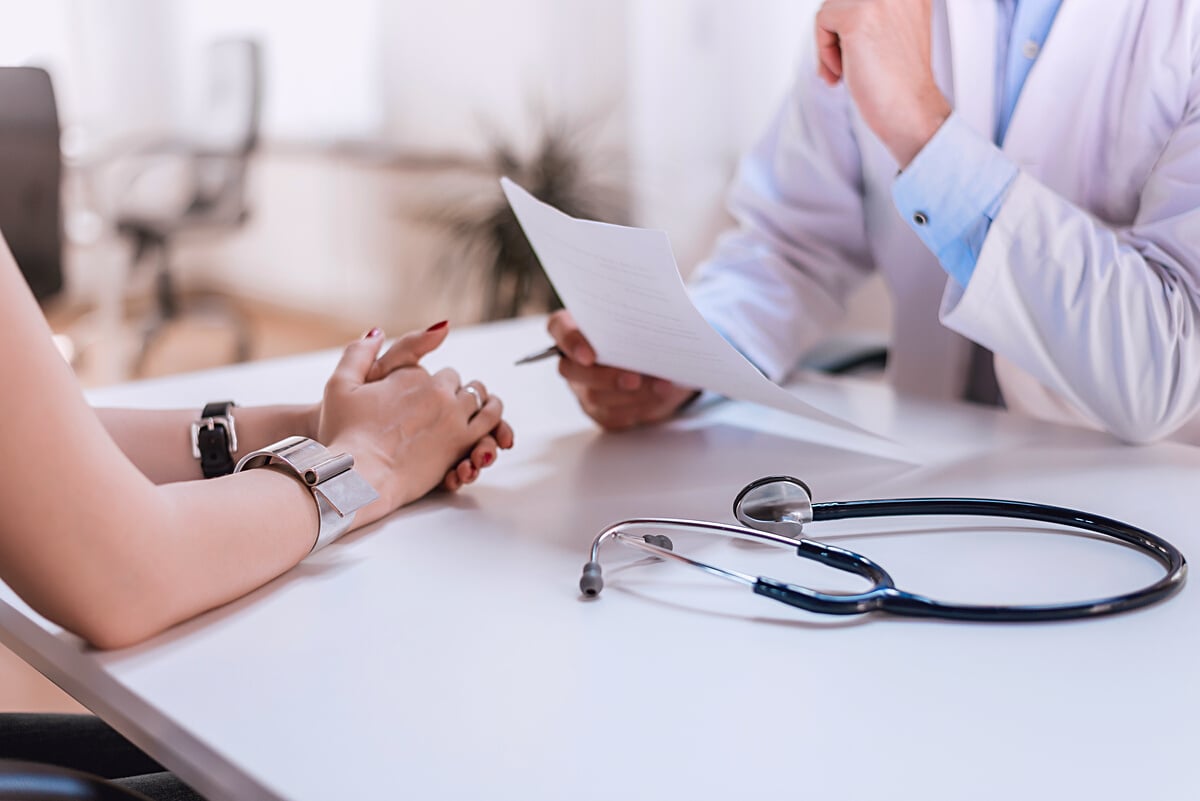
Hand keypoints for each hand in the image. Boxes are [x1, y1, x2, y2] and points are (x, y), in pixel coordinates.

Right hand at [315, 327, 510, 525]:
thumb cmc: (344, 434)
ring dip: (481, 400)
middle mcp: (436, 392)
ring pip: (480, 399)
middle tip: (451, 402)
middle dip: (455, 390)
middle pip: (458, 383)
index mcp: (411, 376)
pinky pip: (490, 424)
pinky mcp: (461, 443)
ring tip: (482, 406)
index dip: (432, 382)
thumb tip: (377, 331)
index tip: (426, 394)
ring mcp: (452, 418)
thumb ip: (359, 353)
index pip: (435, 371)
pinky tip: (492, 426)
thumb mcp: (339, 385)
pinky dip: (494, 420)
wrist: (359, 476)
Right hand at [548, 310, 697, 430]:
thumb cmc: (647, 335)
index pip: (559, 328)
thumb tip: (653, 335)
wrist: (663, 364)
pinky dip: (640, 405)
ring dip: (631, 394)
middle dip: (606, 377)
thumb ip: (640, 324)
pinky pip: (613, 415)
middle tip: (635, 378)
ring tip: (661, 385)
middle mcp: (573, 359)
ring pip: (594, 397)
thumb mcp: (646, 322)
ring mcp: (583, 388)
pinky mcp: (600, 411)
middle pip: (572, 370)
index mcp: (576, 327)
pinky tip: (660, 395)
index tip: (589, 355)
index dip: (570, 341)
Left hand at [815, 0, 950, 166]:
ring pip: (832, 6)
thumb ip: (871, 13)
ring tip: (846, 68)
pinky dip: (825, 50)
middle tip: (846, 61)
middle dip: (838, 31)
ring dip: (830, 42)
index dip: (849, 24)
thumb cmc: (900, 81)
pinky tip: (844, 71)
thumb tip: (838, 11)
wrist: (910, 109)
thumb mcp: (891, 31)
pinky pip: (822, 21)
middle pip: (843, 0)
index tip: (853, 47)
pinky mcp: (858, 15)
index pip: (857, 0)